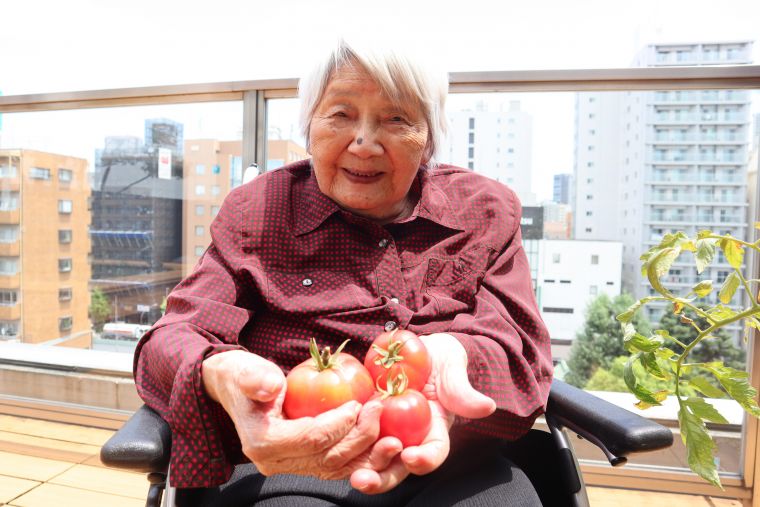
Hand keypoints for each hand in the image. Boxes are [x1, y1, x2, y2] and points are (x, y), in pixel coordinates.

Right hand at [202, 350, 401, 478]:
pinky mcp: (305, 463)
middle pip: (329, 458)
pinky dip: (362, 458)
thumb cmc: (243, 377)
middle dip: (361, 438)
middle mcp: (277, 462)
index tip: (359, 404)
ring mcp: (292, 466)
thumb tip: (270, 386)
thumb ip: (255, 378)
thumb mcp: (244, 371)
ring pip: (337, 468)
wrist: (236, 390)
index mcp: (264, 443)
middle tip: (381, 412)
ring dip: (368, 457)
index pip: (311, 439)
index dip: (339, 424)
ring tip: (394, 441)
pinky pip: (338, 465)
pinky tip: (382, 445)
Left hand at [350, 333, 495, 493]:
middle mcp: (410, 437)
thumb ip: (462, 389)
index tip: (411, 457)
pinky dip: (343, 443)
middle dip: (382, 478)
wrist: (418, 350)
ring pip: (373, 460)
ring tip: (351, 475)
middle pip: (398, 468)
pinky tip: (331, 443)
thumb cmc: (442, 360)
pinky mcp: (365, 421)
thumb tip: (486, 406)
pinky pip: (353, 437)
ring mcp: (386, 431)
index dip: (424, 459)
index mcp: (435, 430)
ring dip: (362, 470)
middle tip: (364, 479)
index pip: (433, 452)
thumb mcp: (453, 368)